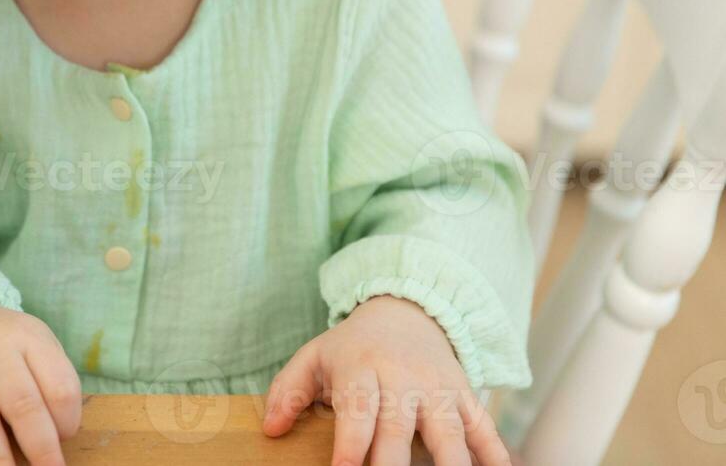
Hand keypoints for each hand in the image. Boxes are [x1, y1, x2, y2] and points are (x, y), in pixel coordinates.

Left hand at [262, 295, 509, 465]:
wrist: (405, 313)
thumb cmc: (352, 348)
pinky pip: (485, 428)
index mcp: (361, 369)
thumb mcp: (314, 358)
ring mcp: (438, 389)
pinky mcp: (465, 397)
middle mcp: (403, 379)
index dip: (352, 445)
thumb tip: (270, 429)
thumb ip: (287, 391)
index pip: (357, 410)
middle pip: (400, 428)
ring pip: (449, 433)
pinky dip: (495, 454)